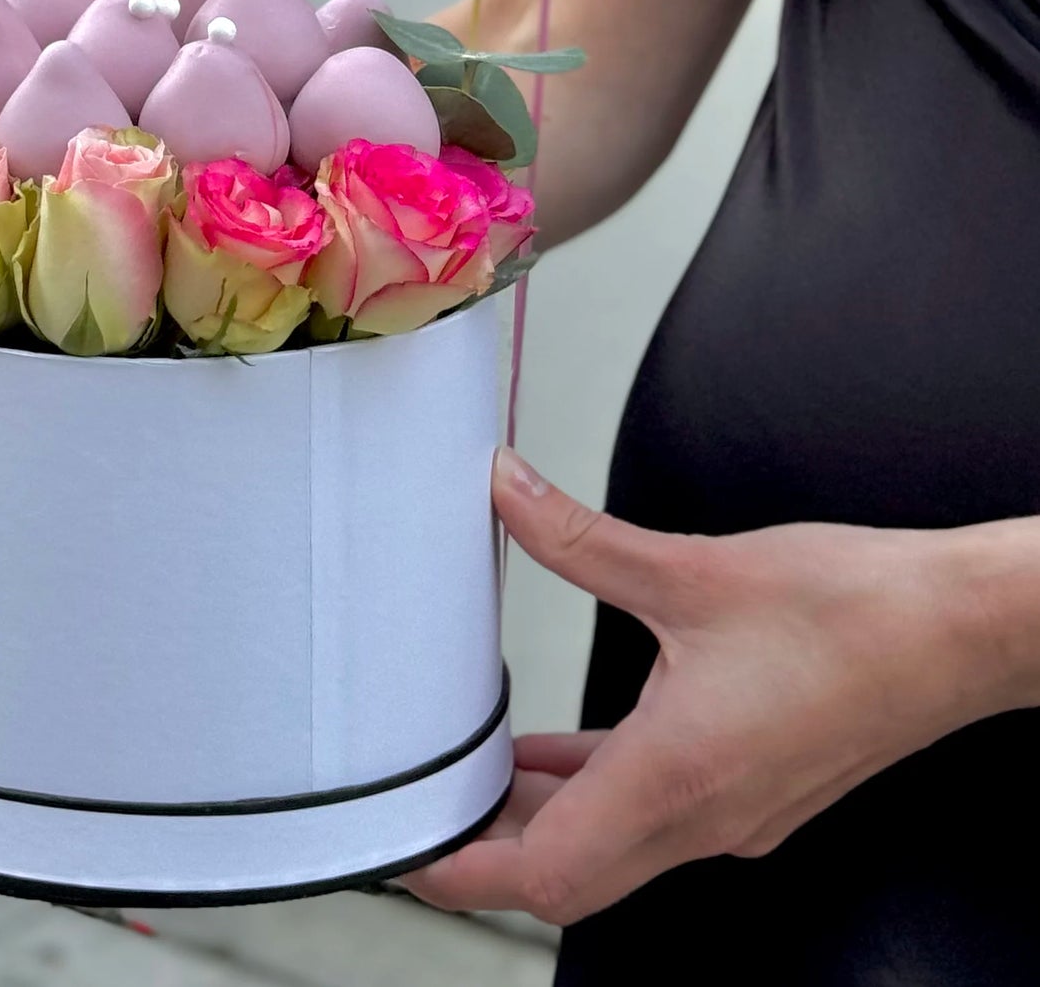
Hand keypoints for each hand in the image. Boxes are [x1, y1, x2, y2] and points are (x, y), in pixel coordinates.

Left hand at [406, 448, 1016, 928]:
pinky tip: (562, 752)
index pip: (548, 873)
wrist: (955, 631)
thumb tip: (506, 491)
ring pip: (613, 848)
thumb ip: (578, 536)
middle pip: (572, 876)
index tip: (410, 851)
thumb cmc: (851, 612)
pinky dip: (596, 793)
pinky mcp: (754, 790)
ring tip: (475, 776)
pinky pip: (651, 815)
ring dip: (544, 820)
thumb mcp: (692, 567)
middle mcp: (705, 818)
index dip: (468, 871)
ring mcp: (733, 813)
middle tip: (427, 810)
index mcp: (679, 778)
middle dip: (491, 852)